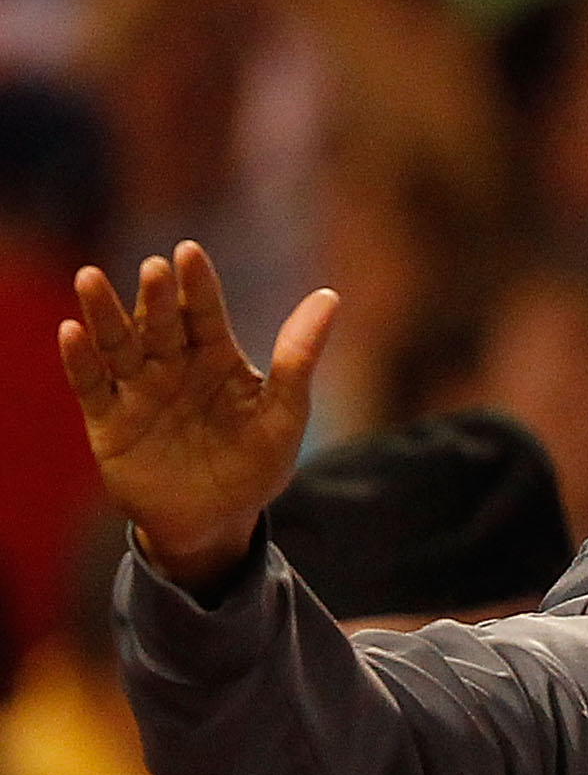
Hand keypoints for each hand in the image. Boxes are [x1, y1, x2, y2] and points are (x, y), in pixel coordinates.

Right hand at [57, 243, 336, 591]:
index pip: (206, 313)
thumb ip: (299, 358)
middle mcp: (172, 364)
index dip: (198, 284)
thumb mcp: (284, 416)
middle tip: (154, 268)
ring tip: (90, 279)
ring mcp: (138, 390)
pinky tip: (71, 332)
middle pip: (160, 322)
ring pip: (117, 344)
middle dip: (156, 297)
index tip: (189, 252)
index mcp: (216, 356)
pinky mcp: (108, 420)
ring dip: (103, 313)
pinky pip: (90, 385)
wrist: (216, 521)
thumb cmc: (255, 466)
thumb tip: (329, 296)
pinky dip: (79, 360)